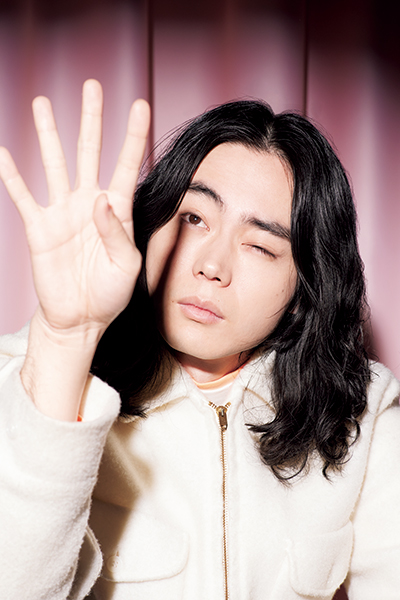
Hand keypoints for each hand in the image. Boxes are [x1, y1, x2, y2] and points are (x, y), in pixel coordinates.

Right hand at [0, 79, 149, 340]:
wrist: (80, 318)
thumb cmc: (110, 294)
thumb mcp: (126, 266)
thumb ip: (116, 232)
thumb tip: (100, 199)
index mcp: (117, 210)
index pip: (128, 165)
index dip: (133, 136)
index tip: (140, 105)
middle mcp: (89, 203)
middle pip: (90, 152)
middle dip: (91, 120)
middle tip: (92, 87)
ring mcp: (63, 212)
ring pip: (55, 164)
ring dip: (49, 135)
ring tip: (44, 104)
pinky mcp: (39, 227)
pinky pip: (23, 196)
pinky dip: (11, 175)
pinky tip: (2, 152)